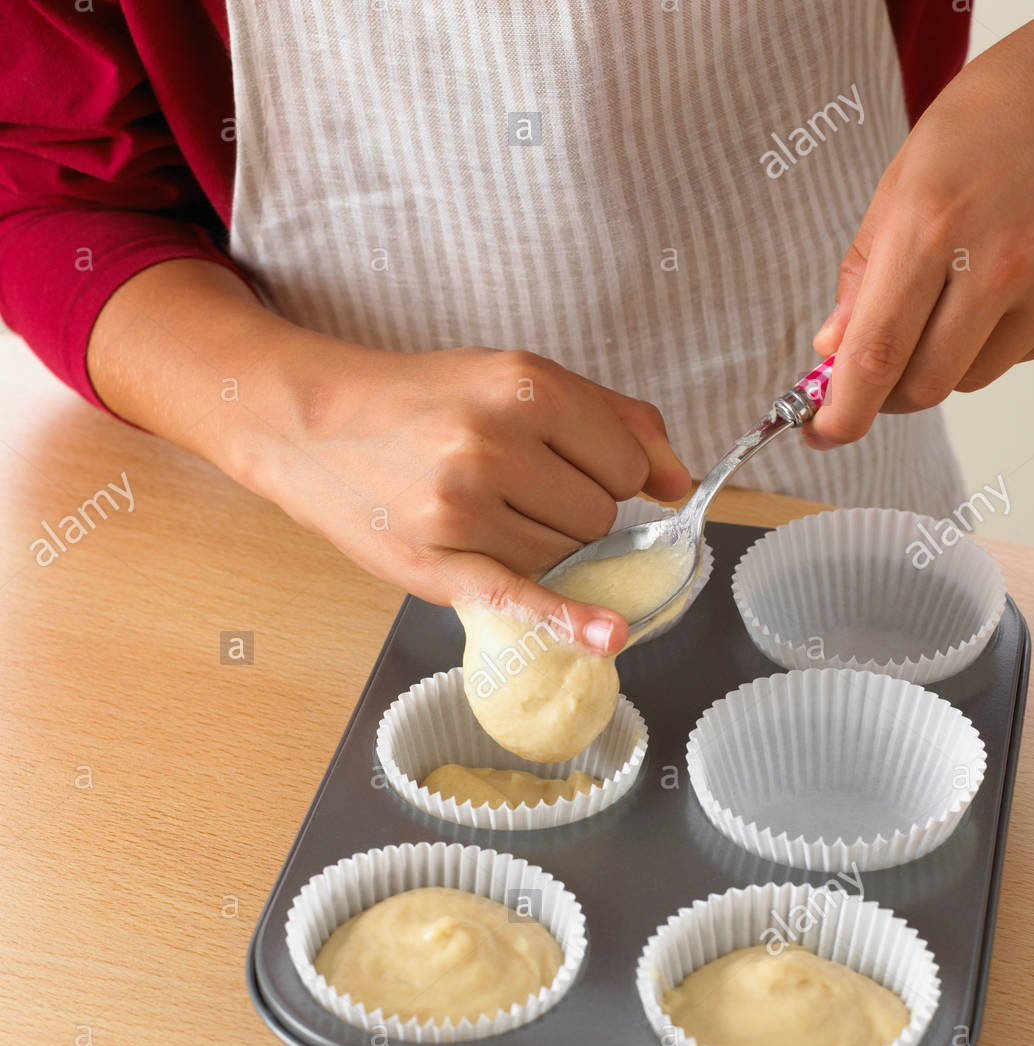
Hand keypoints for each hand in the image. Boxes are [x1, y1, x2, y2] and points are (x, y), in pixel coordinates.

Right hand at [238, 341, 691, 654]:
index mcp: (524, 385)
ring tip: (478, 510)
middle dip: (569, 509)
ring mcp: (463, 506)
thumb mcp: (515, 379)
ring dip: (539, 545)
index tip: (568, 465)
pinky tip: (608, 636)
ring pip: (564, 557)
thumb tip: (681, 482)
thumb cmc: (423, 403)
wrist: (311, 425)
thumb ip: (611, 419)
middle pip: (599, 517)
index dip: (608, 472)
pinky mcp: (436, 561)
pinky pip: (522, 597)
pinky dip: (568, 620)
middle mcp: (494, 442)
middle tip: (508, 486)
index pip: (627, 464)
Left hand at [806, 1, 1033, 447]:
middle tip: (880, 366)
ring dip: (945, 361)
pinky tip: (1014, 275)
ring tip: (960, 289)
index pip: (874, 356)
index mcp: (934, 226)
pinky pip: (1017, 358)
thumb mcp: (904, 178)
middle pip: (921, 387)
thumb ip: (864, 274)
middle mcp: (997, 267)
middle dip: (888, 391)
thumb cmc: (995, 121)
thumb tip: (832, 351)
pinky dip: (998, 339)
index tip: (819, 433)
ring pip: (969, 380)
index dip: (841, 412)